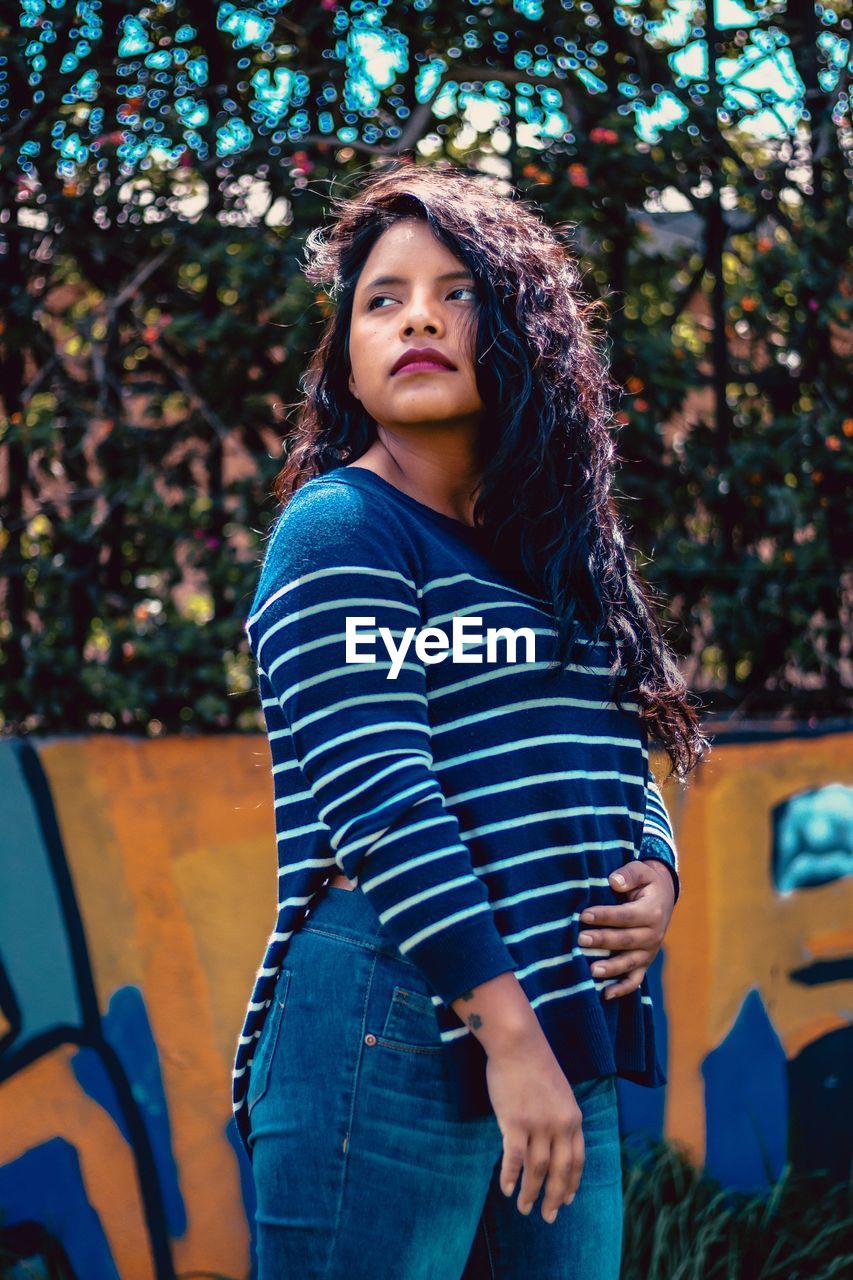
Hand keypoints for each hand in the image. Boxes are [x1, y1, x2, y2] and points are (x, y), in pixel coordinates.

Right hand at [486, 1032, 584, 1224]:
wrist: (518, 1043)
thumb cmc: (534, 1063)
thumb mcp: (558, 1091)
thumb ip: (558, 1116)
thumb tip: (552, 1139)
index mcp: (573, 1118)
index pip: (577, 1160)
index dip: (571, 1183)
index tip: (566, 1201)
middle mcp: (560, 1126)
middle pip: (559, 1172)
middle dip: (553, 1198)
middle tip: (547, 1218)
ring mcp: (538, 1125)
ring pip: (537, 1170)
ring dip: (530, 1193)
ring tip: (524, 1209)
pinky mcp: (515, 1122)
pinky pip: (514, 1158)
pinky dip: (510, 1177)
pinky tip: (506, 1189)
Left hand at [577, 860, 675, 1000]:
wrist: (663, 897)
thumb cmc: (645, 882)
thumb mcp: (641, 870)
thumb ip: (628, 874)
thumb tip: (614, 882)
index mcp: (652, 912)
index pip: (626, 916)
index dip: (605, 916)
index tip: (584, 915)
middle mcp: (653, 935)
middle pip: (626, 941)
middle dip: (603, 941)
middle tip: (580, 940)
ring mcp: (649, 952)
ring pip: (630, 963)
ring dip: (610, 968)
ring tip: (590, 971)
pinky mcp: (644, 963)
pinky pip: (635, 979)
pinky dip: (622, 989)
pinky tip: (604, 994)